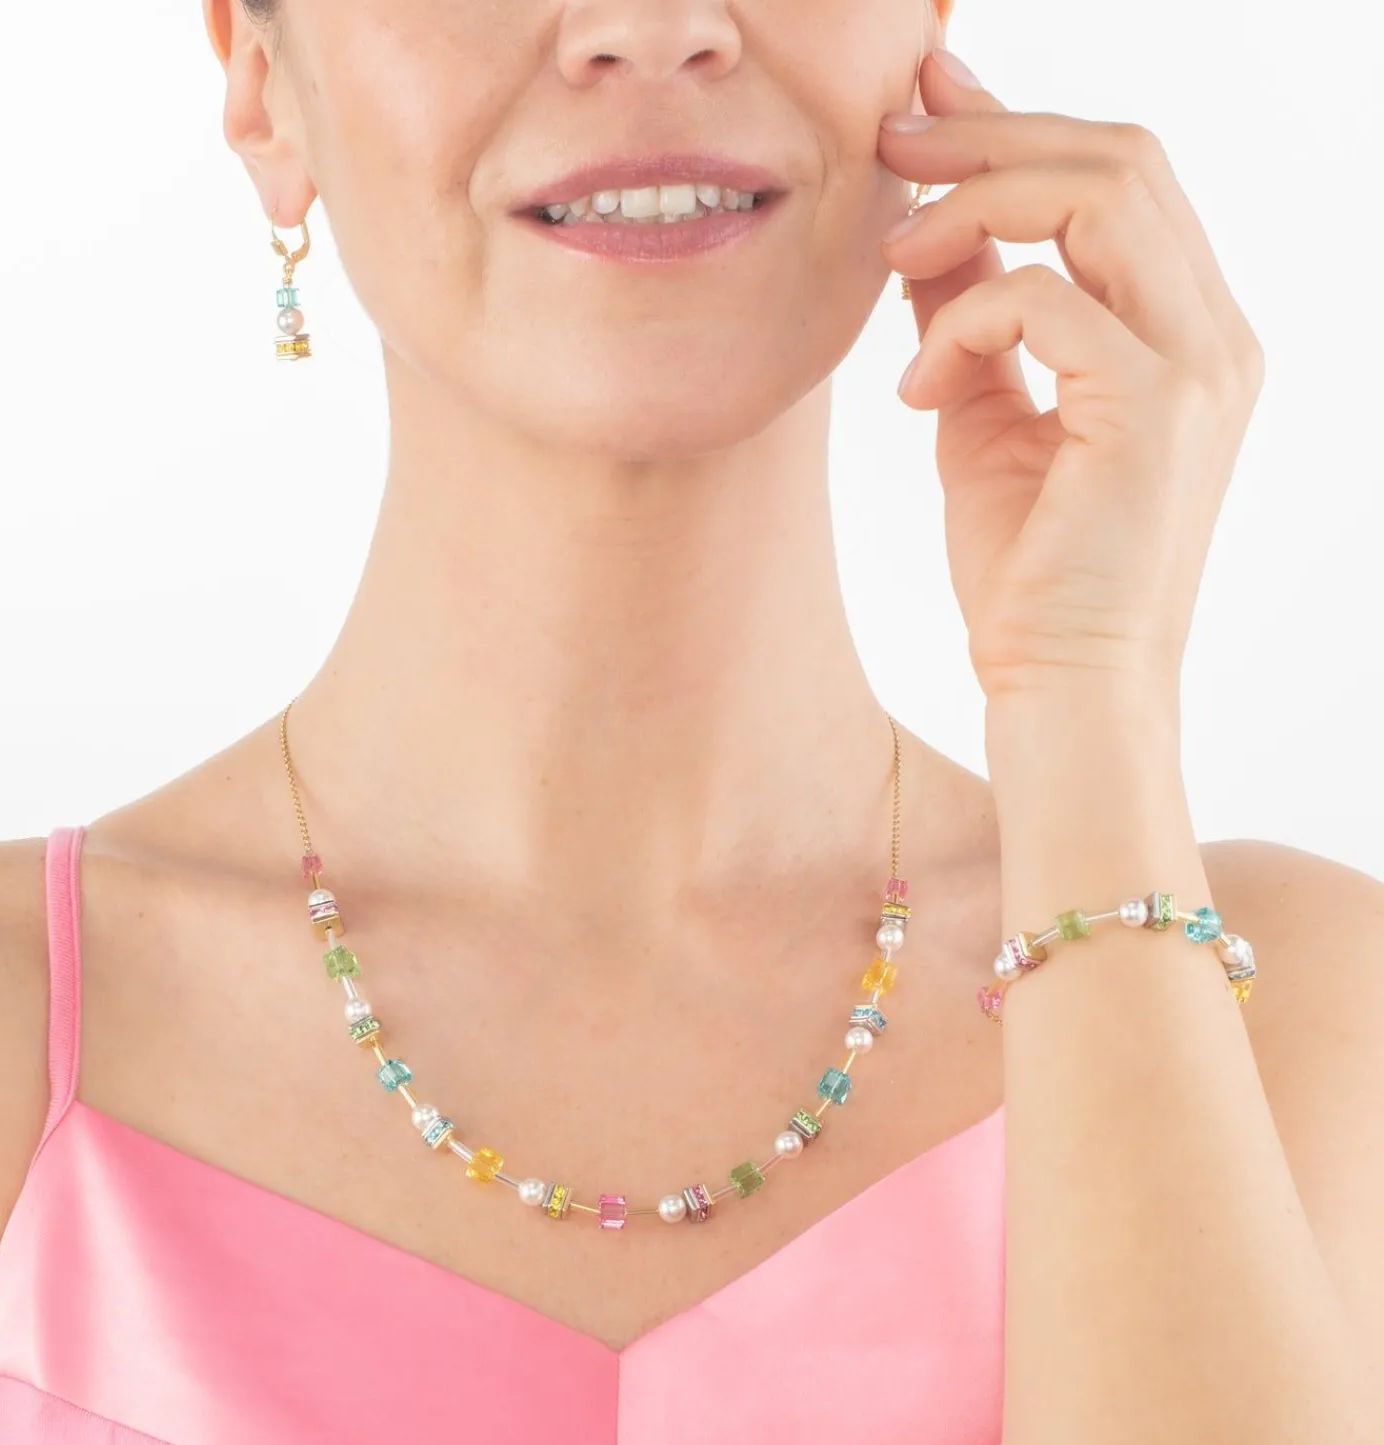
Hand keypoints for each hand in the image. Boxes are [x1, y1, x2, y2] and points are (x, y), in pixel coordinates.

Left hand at [876, 49, 1264, 703]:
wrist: (1061, 686)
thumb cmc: (1027, 569)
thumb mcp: (986, 414)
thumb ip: (971, 316)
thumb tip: (925, 228)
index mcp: (1184, 331)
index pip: (1117, 179)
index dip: (1019, 123)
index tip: (927, 97)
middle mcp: (1212, 333)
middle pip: (1119, 157)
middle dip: (993, 131)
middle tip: (892, 135)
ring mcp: (1197, 366)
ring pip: (1099, 195)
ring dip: (974, 203)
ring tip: (892, 255)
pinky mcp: (1154, 410)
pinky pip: (1044, 301)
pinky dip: (960, 325)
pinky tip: (917, 391)